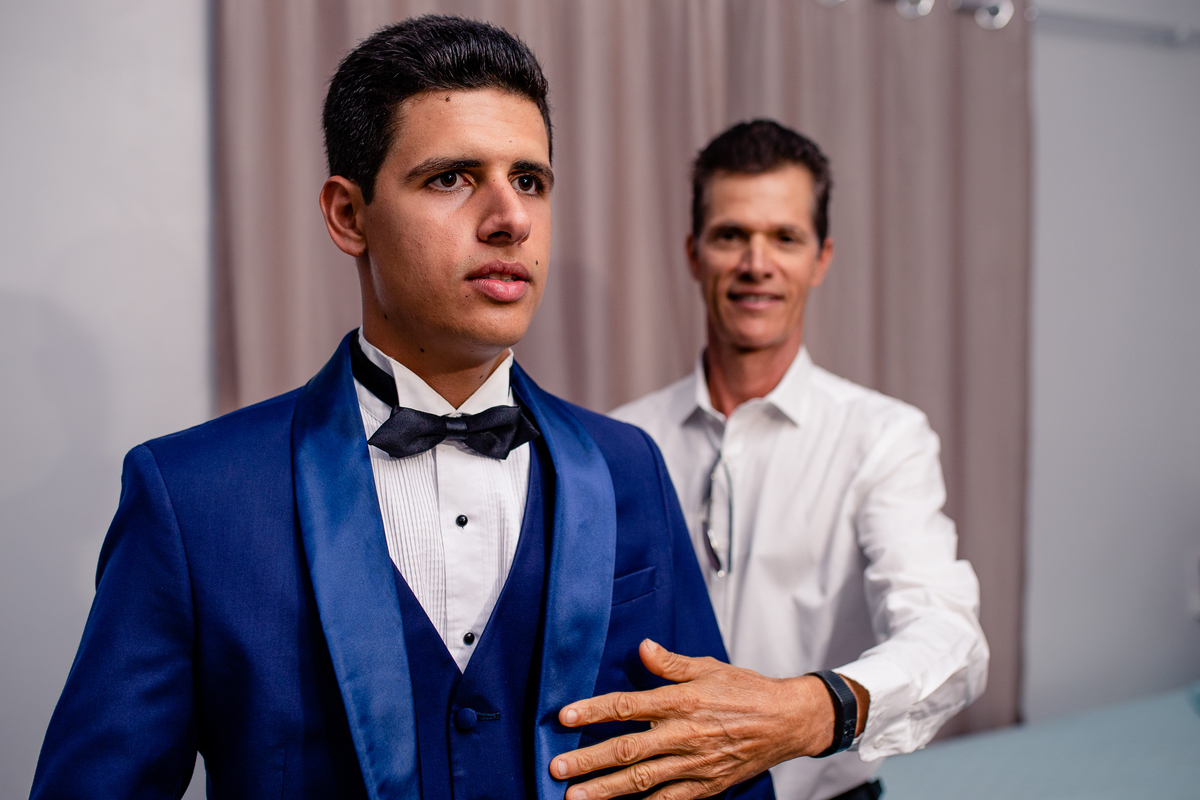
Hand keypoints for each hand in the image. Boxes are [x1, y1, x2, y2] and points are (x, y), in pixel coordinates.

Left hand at [551, 639, 851, 799]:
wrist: (787, 721)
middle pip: (627, 750)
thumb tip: (642, 647)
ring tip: (575, 797)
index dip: (593, 710)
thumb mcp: (709, 667)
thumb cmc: (747, 691)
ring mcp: (694, 764)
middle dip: (588, 760)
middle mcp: (684, 734)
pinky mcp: (706, 785)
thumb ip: (671, 663)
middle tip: (557, 767)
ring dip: (605, 790)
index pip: (628, 705)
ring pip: (641, 780)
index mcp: (682, 701)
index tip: (565, 716)